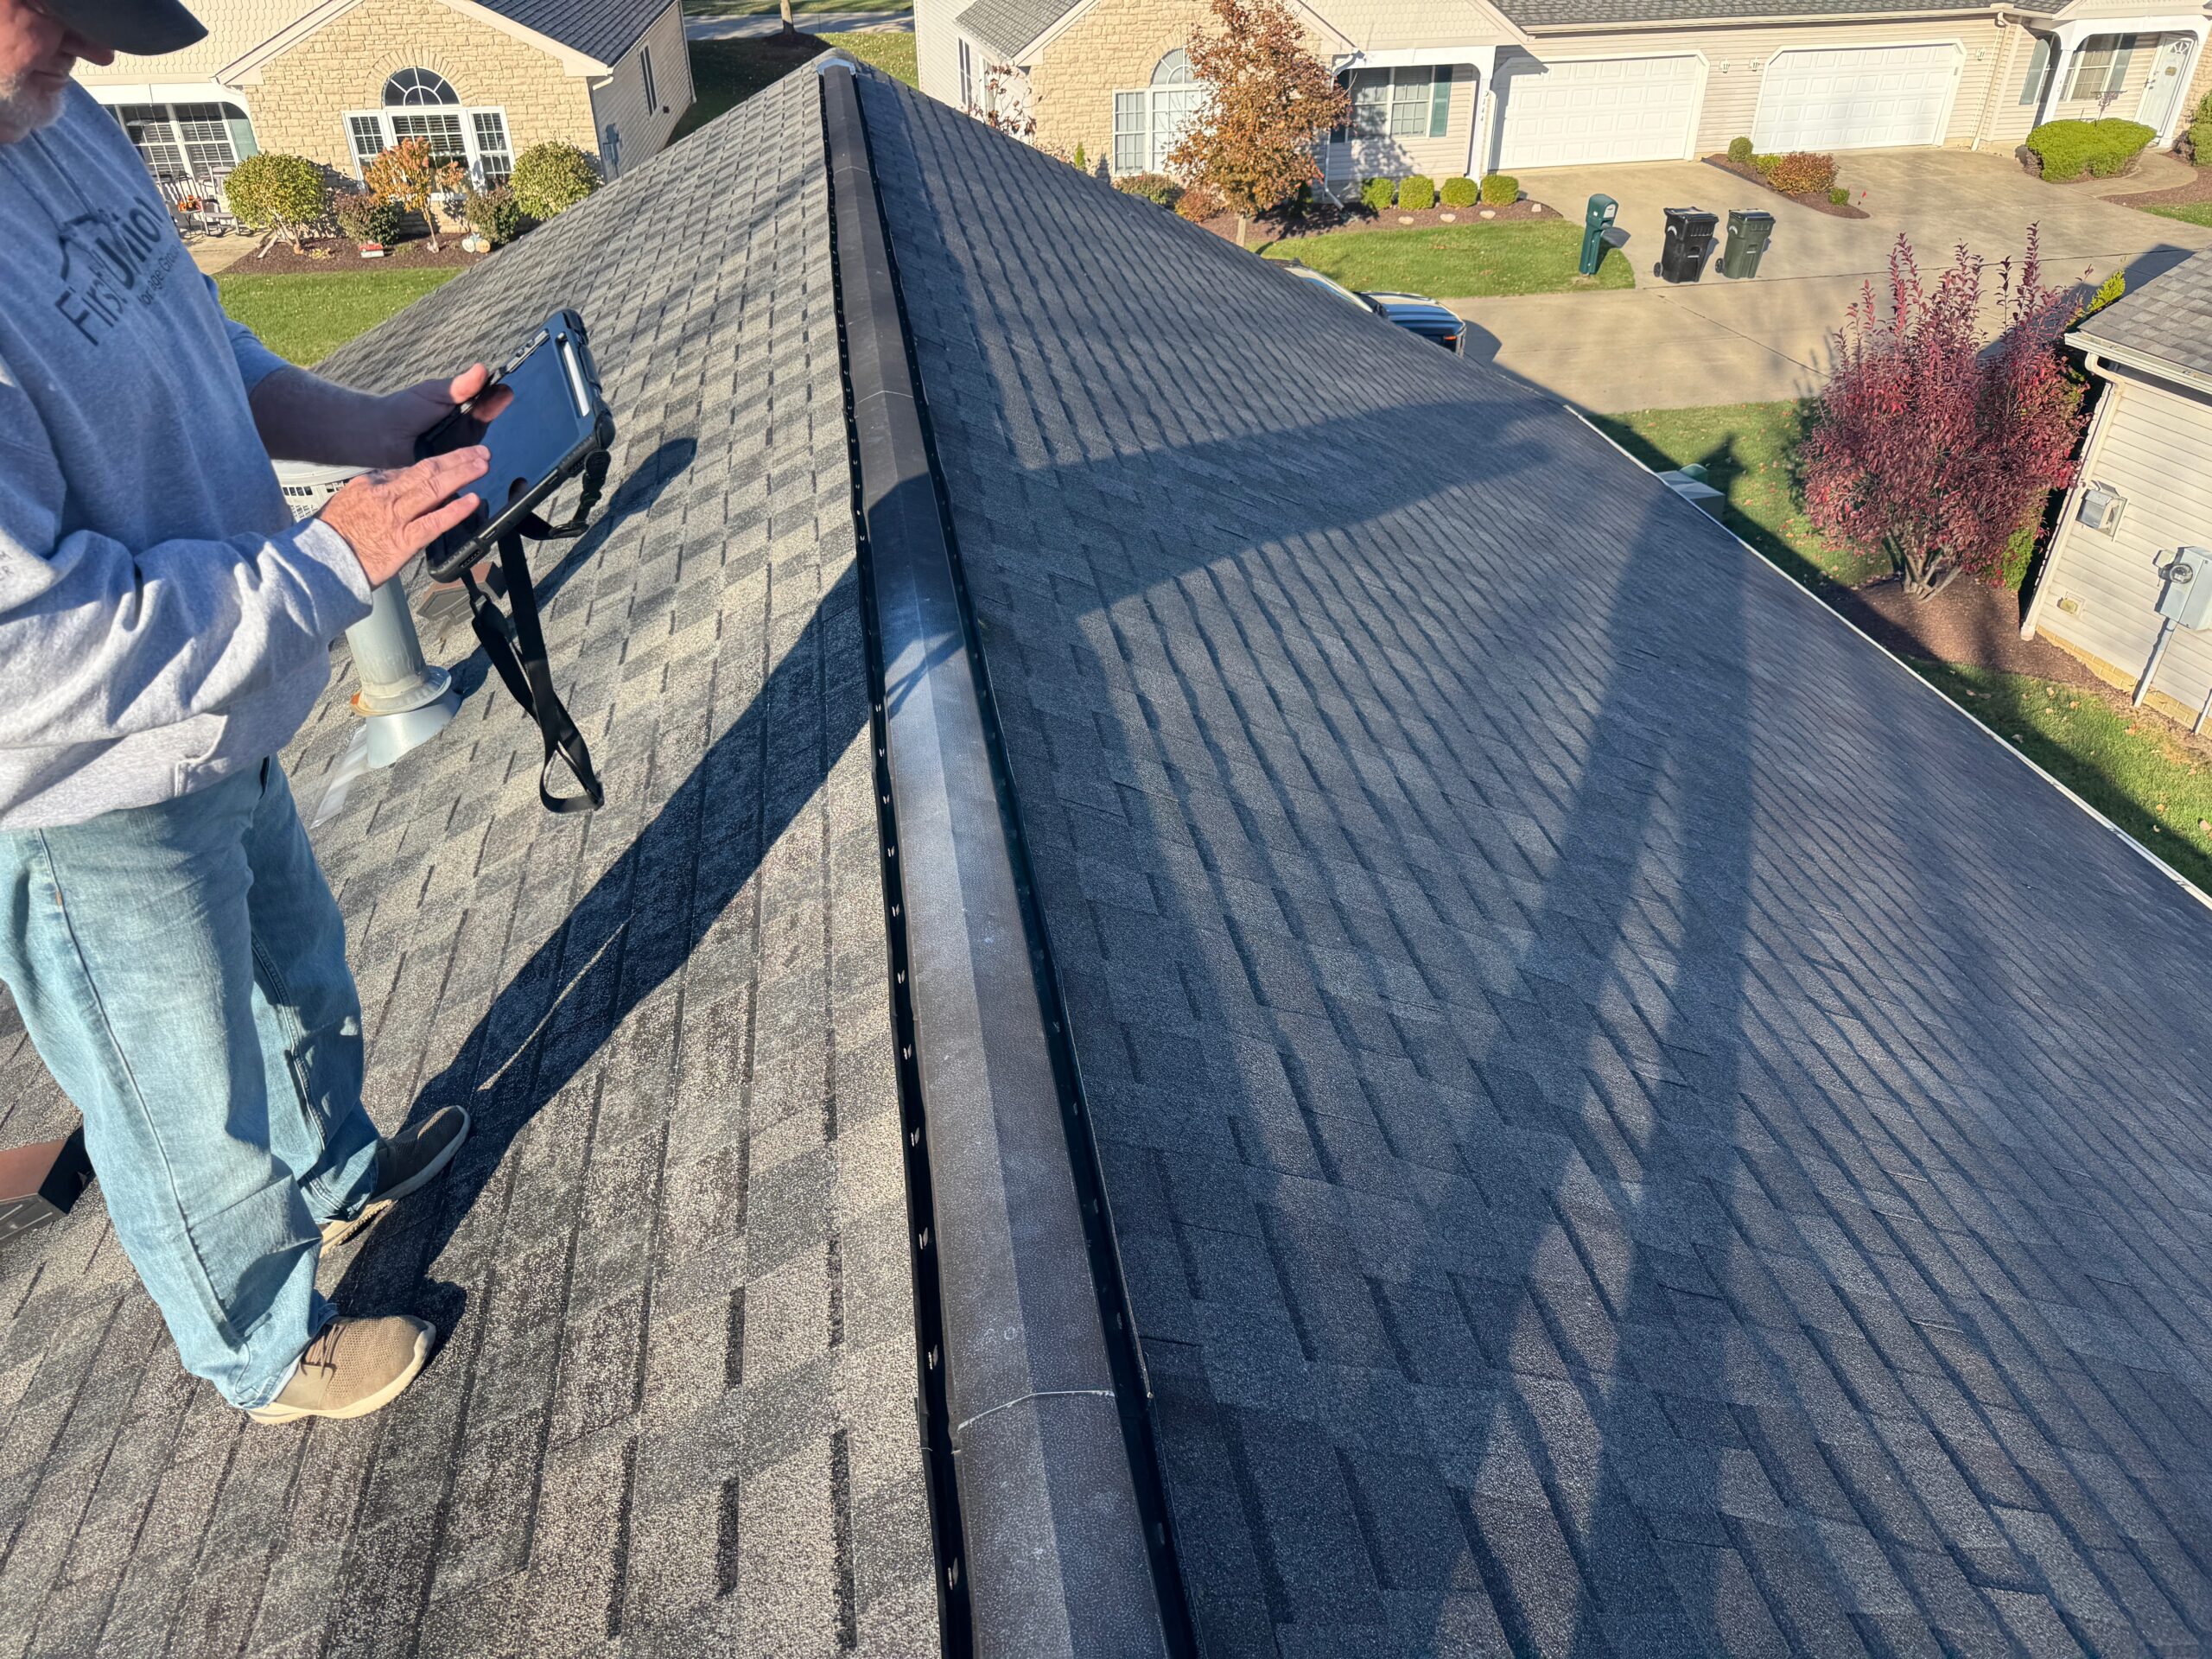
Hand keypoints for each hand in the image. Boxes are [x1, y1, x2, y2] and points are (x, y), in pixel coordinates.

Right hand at [317, 447, 490, 587]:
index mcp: (371, 484)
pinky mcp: (404, 540)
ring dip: (462, 474)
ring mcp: (396, 516)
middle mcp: (385, 494)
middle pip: (427, 470)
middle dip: (457, 459)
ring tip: (482, 465)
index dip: (439, 463)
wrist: (320, 562)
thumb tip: (401, 487)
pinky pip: (435, 521)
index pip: (410, 469)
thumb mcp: (350, 502)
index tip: (456, 460)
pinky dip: (456, 510)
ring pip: (434, 488)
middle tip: (480, 452)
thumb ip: (376, 493)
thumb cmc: (333, 537)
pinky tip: (473, 500)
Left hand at [360, 364, 513, 468]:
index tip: (506, 391)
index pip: (484, 404)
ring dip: (483, 438)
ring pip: (476, 447)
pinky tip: (481, 457)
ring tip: (488, 427)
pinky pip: (463, 467)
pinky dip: (472, 463)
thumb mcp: (434, 393)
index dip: (495, 399)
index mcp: (460, 411)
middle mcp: (462, 431)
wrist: (380, 434)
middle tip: (502, 398)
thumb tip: (481, 368)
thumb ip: (459, 385)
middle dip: (491, 411)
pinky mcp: (448, 469)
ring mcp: (456, 451)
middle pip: (483, 423)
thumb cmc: (404, 410)